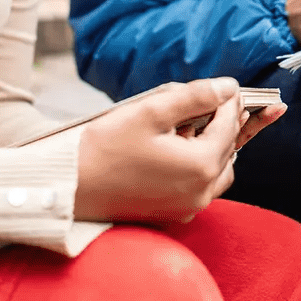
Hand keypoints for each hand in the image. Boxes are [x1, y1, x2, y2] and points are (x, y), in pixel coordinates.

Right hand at [74, 79, 282, 223]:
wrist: (71, 187)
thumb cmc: (106, 148)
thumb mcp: (150, 111)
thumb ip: (194, 96)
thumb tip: (228, 87)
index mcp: (200, 166)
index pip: (228, 127)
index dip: (230, 103)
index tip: (228, 87)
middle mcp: (201, 192)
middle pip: (227, 150)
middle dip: (223, 123)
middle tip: (215, 101)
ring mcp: (187, 207)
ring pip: (218, 172)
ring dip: (214, 148)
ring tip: (195, 126)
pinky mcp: (173, 213)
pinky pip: (201, 188)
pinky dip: (200, 167)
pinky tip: (180, 150)